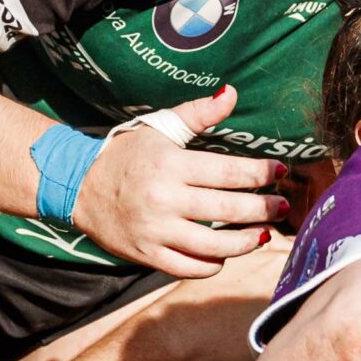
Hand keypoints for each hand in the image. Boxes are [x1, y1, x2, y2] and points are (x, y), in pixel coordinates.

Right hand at [68, 87, 288, 277]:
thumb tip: (230, 92)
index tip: (281, 171)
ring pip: (215, 246)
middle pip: (229, 210)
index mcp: (171, 166)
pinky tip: (226, 253)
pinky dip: (213, 265)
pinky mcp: (147, 255)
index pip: (230, 172)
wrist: (78, 186)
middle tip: (282, 206)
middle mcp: (164, 200)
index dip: (261, 173)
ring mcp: (155, 231)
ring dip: (247, 242)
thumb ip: (197, 113)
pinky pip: (189, 268)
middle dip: (263, 209)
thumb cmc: (126, 154)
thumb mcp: (158, 128)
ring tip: (264, 233)